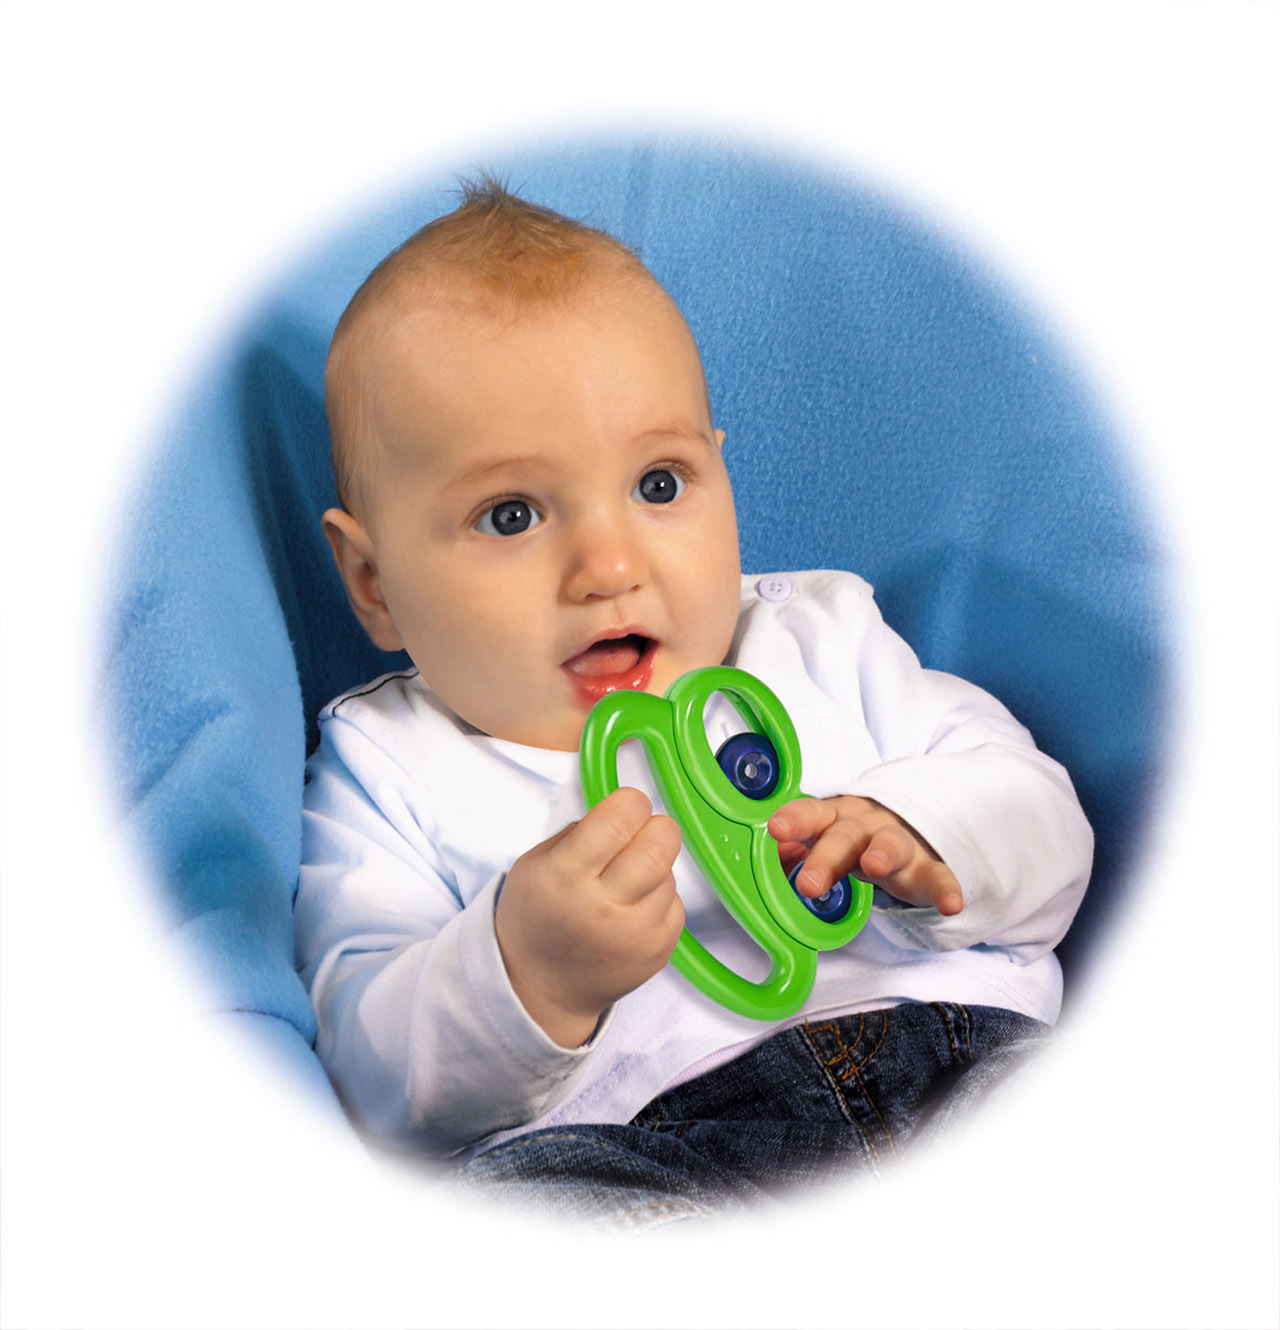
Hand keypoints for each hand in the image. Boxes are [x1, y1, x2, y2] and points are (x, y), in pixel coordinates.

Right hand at [495, 787, 685, 1046]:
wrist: (540, 988)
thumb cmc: (538, 917)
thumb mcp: (536, 864)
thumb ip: (579, 833)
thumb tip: (623, 812)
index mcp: (564, 877)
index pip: (618, 820)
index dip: (629, 803)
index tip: (624, 808)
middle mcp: (603, 907)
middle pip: (661, 844)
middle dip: (656, 827)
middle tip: (639, 835)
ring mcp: (636, 934)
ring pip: (670, 873)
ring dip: (653, 867)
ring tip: (624, 883)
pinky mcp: (659, 951)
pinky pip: (676, 904)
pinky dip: (659, 898)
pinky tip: (631, 910)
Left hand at [768, 795, 963, 916]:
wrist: (907, 825)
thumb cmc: (851, 839)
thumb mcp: (821, 841)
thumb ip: (791, 854)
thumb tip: (757, 863)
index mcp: (834, 817)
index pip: (811, 813)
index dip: (795, 820)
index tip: (777, 829)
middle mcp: (865, 826)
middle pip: (844, 836)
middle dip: (826, 858)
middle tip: (808, 884)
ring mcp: (899, 844)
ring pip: (891, 845)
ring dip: (883, 854)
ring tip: (874, 867)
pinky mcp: (928, 868)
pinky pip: (939, 877)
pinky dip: (946, 890)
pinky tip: (952, 905)